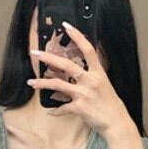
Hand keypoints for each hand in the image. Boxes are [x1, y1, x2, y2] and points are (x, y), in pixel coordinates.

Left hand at [27, 21, 134, 139]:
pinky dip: (56, 110)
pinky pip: (63, 108)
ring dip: (42, 83)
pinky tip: (50, 111)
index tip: (67, 26)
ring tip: (31, 82)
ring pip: (58, 85)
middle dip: (49, 58)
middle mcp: (91, 81)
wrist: (116, 122)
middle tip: (35, 53)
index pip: (88, 49)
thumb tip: (83, 65)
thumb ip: (93, 73)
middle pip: (67, 65)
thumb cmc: (110, 104)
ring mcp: (84, 94)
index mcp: (98, 73)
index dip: (77, 36)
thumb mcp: (105, 83)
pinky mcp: (80, 108)